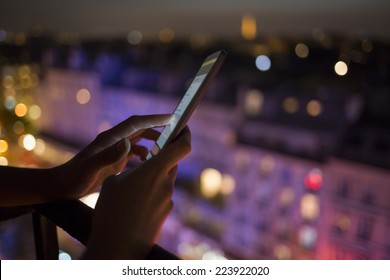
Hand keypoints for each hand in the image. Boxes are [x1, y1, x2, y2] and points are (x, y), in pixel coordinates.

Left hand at [51, 115, 172, 200]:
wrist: (62, 186)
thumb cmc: (74, 177)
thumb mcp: (90, 168)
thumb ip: (108, 156)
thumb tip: (127, 143)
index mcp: (110, 138)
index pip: (136, 123)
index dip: (154, 118)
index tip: (171, 117)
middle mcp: (113, 141)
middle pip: (139, 129)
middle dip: (157, 128)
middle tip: (174, 132)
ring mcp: (113, 149)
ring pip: (138, 140)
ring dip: (152, 141)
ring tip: (165, 148)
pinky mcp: (113, 159)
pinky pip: (133, 152)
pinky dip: (144, 154)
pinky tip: (148, 163)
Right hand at [83, 127, 190, 258]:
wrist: (117, 247)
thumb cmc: (111, 211)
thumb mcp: (113, 182)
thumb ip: (131, 170)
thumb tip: (139, 172)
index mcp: (154, 171)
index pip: (182, 147)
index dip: (185, 134)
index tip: (184, 126)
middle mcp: (166, 184)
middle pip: (171, 163)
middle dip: (161, 158)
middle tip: (147, 157)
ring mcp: (168, 200)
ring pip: (165, 180)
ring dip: (154, 177)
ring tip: (133, 184)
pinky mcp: (166, 213)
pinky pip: (161, 195)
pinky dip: (152, 192)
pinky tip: (135, 201)